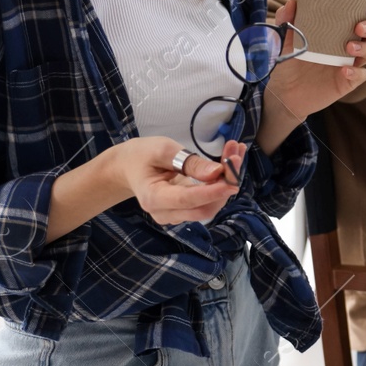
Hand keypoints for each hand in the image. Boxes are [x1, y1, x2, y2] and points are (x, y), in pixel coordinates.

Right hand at [118, 136, 247, 225]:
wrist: (128, 166)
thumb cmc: (142, 155)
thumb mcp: (163, 150)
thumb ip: (189, 162)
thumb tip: (218, 172)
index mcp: (153, 198)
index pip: (188, 200)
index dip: (212, 192)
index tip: (233, 181)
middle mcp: (165, 213)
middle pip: (204, 208)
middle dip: (224, 184)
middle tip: (236, 155)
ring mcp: (175, 215)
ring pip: (209, 206)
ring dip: (226, 182)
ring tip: (235, 152)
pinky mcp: (185, 211)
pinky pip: (208, 202)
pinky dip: (221, 184)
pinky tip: (229, 162)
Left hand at [262, 0, 365, 123]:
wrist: (284, 92)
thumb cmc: (289, 60)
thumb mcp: (285, 39)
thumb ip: (286, 20)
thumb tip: (292, 3)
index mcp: (339, 31)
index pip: (361, 16)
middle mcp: (348, 45)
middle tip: (359, 27)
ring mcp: (350, 63)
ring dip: (365, 48)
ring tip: (350, 48)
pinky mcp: (348, 81)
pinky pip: (361, 75)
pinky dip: (356, 72)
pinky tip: (344, 70)